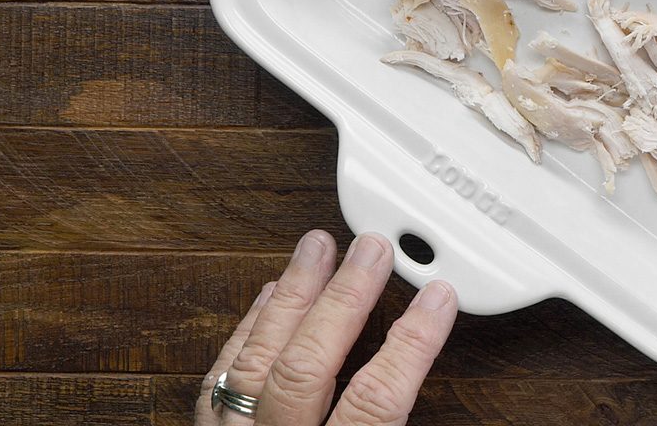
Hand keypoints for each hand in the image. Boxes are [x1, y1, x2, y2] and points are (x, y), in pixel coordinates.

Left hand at [199, 230, 456, 425]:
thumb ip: (388, 424)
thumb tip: (419, 368)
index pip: (374, 402)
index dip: (410, 346)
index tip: (438, 299)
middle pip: (307, 366)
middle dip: (344, 299)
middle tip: (373, 249)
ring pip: (255, 361)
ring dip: (290, 297)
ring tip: (316, 248)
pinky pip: (219, 379)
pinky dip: (248, 332)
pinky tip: (267, 298)